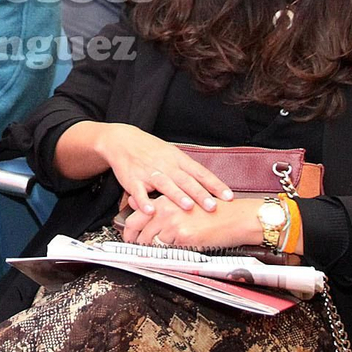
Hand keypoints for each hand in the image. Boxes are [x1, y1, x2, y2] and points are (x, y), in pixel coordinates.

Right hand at [96, 123, 233, 214]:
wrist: (122, 140)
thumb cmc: (150, 150)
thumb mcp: (172, 154)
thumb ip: (189, 171)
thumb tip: (211, 187)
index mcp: (177, 159)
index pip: (200, 172)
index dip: (215, 184)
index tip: (228, 196)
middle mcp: (165, 165)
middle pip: (185, 180)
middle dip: (200, 194)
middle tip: (212, 206)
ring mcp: (148, 172)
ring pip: (165, 184)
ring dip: (177, 195)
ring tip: (188, 206)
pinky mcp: (133, 180)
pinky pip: (139, 192)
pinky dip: (144, 201)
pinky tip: (150, 210)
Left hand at [121, 196, 265, 249]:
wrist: (235, 217)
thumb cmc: (212, 211)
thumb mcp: (183, 202)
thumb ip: (158, 205)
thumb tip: (135, 203)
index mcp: (166, 200)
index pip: (136, 216)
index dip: (129, 230)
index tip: (129, 238)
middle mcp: (166, 210)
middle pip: (138, 229)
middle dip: (133, 241)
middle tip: (133, 249)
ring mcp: (174, 223)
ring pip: (151, 241)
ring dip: (149, 249)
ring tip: (152, 252)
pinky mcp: (184, 236)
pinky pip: (168, 249)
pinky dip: (166, 253)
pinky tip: (170, 253)